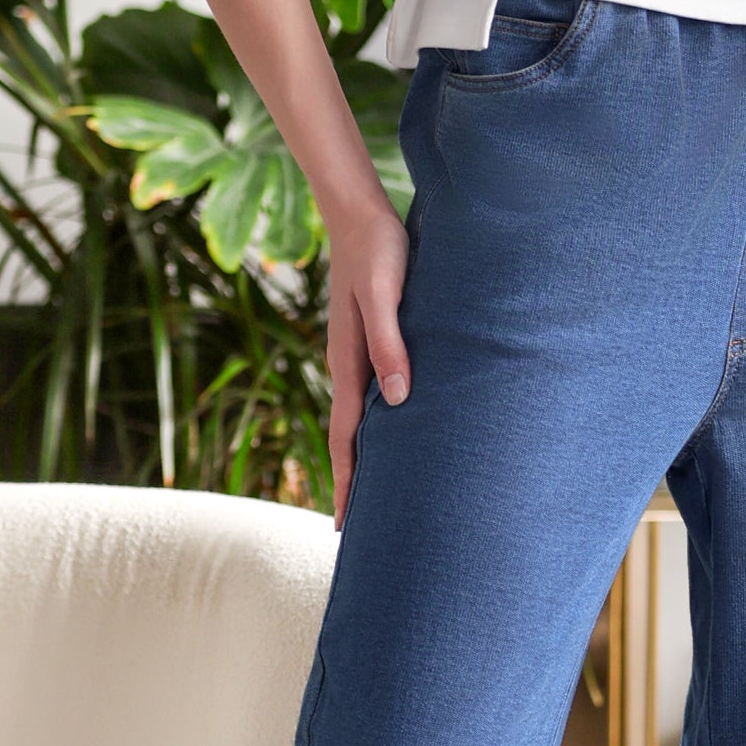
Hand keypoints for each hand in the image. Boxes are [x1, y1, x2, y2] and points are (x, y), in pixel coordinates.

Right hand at [324, 196, 410, 526]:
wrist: (359, 214)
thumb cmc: (378, 251)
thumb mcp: (387, 295)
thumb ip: (390, 344)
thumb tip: (399, 400)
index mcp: (349, 363)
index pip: (346, 439)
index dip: (348, 483)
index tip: (345, 527)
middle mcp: (349, 366)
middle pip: (349, 439)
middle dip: (352, 485)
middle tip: (356, 531)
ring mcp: (358, 355)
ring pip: (360, 420)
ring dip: (364, 458)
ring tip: (375, 494)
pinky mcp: (371, 341)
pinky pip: (372, 395)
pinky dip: (377, 425)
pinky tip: (394, 430)